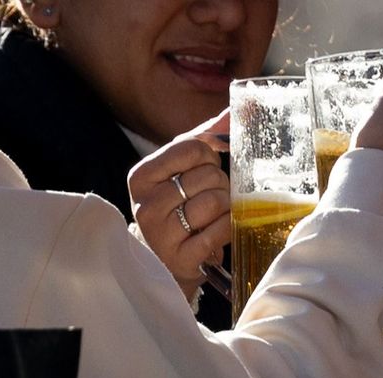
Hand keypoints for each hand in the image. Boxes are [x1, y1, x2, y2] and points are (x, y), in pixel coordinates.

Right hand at [128, 110, 231, 301]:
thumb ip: (207, 136)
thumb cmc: (176, 209)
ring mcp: (161, 233)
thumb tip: (241, 107)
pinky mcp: (181, 258)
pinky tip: (215, 233)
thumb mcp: (180, 170)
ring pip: (217, 202)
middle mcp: (146, 203)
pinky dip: (227, 229)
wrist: (163, 264)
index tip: (201, 172)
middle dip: (219, 186)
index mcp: (141, 176)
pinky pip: (221, 230)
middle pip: (209, 175)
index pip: (193, 147)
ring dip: (225, 208)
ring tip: (211, 218)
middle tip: (206, 200)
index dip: (209, 158)